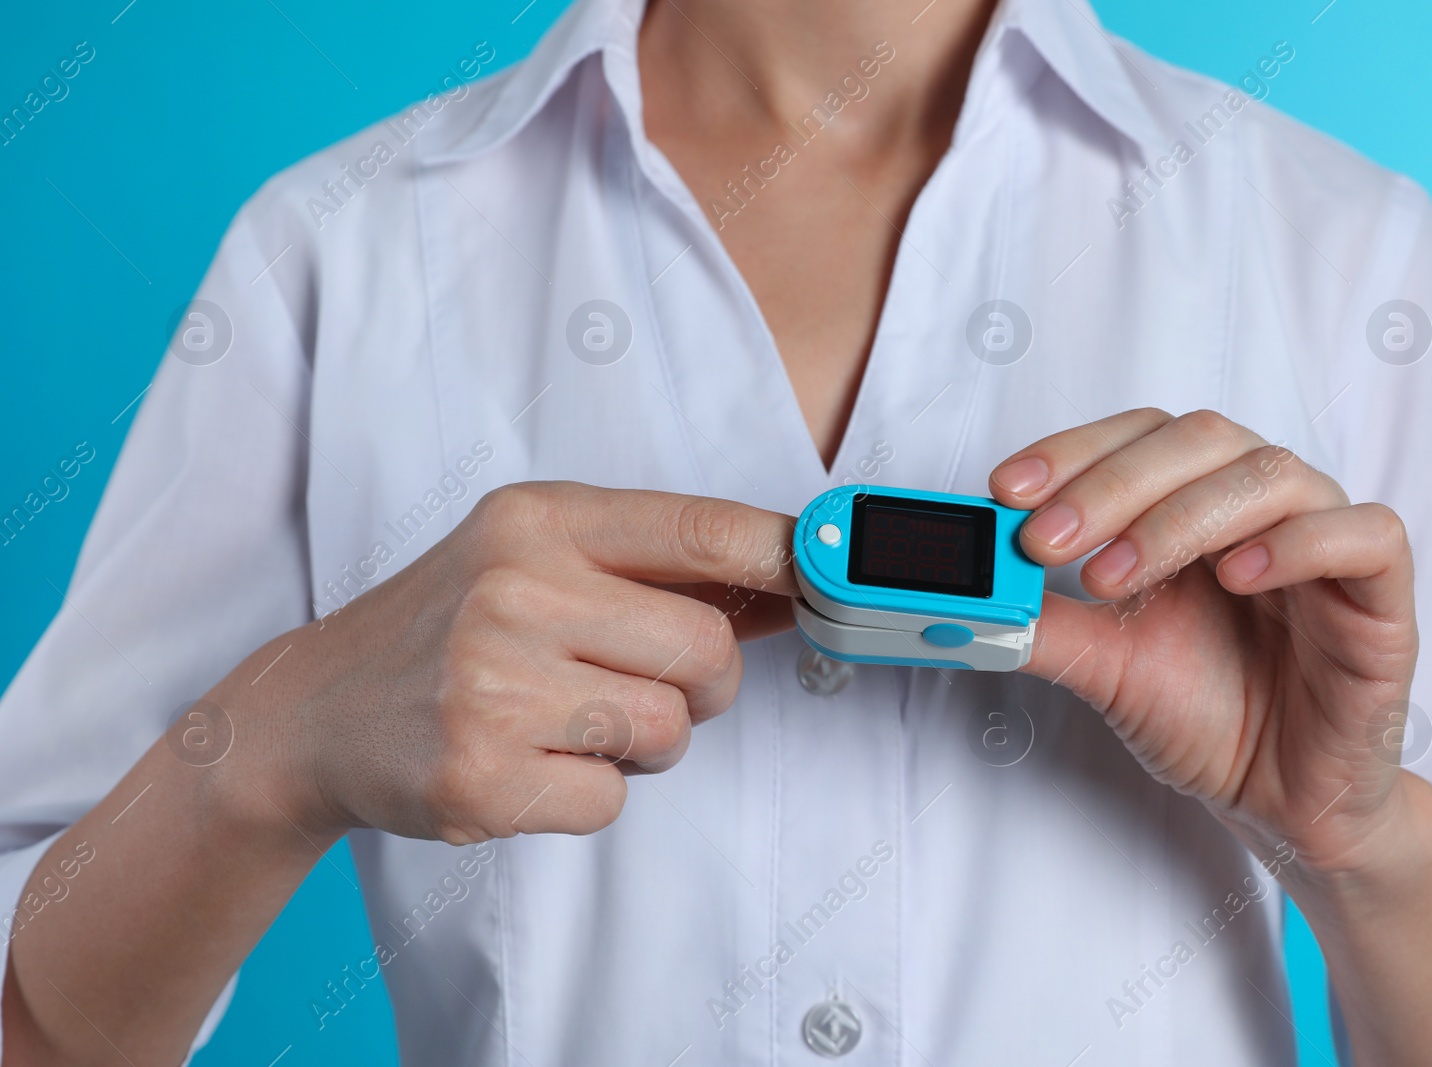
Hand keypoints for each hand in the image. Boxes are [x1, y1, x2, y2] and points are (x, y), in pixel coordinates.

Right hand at [218, 482, 797, 843]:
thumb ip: (657, 568)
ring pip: (668, 732)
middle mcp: (515, 591)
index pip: (703, 529)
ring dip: (646, 743)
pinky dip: (592, 792)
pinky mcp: (480, 778)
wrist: (316, 711)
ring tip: (574, 720)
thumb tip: (791, 581)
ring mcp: (492, 687)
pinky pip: (612, 799)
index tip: (827, 582)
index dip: (787, 559)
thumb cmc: (449, 626)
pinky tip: (531, 761)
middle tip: (653, 684)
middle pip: (707, 650)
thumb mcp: (537, 558)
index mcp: (539, 521)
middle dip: (704, 683)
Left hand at [990, 409, 1422, 877]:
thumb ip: (1042, 621)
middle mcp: (1262, 508)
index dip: (1074, 450)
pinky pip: (1366, 534)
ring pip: (1270, 474)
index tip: (1007, 490)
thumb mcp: (1104, 663)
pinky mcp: (1382, 597)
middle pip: (1200, 439)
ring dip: (1179, 516)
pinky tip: (1237, 575)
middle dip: (1111, 484)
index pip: (1140, 437)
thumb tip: (964, 593)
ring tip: (1114, 575)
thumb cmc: (1207, 716)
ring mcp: (1326, 545)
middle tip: (1046, 540)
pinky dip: (1300, 542)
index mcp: (1197, 506)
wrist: (1280, 802)